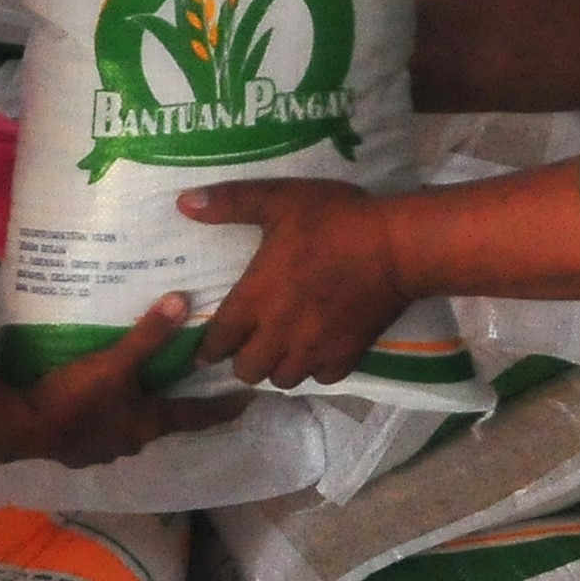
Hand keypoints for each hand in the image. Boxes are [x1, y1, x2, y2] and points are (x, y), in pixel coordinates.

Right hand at [0, 296, 250, 468]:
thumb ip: (148, 334)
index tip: (248, 402)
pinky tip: (95, 407)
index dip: (224, 408)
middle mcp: (134, 441)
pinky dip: (107, 420)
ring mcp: (106, 451)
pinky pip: (103, 434)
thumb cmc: (76, 396)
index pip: (198, 416)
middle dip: (176, 408)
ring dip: (138, 414)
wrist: (23, 427)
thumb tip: (183, 301)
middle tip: (185, 388)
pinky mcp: (79, 452)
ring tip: (136, 394)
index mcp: (150, 422)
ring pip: (132, 430)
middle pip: (165, 423)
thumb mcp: (115, 361)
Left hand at [178, 179, 410, 389]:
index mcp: (256, 300)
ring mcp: (314, 349)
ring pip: (282, 380)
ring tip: (280, 349)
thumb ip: (230, 203)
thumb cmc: (334, 221)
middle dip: (241, 360)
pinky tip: (315, 350)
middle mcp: (279, 333)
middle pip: (246, 370)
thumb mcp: (278, 200)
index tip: (208, 345)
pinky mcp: (346, 355)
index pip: (218, 341)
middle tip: (248, 343)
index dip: (208, 347)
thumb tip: (183, 203)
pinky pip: (320, 379)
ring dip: (276, 367)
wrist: (397, 247)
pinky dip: (313, 369)